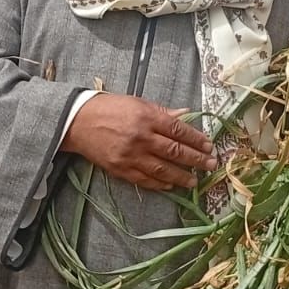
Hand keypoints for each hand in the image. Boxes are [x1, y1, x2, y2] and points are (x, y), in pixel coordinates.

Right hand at [62, 93, 217, 190]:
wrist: (77, 121)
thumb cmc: (109, 108)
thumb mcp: (138, 102)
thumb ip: (163, 112)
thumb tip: (186, 115)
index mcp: (147, 117)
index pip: (179, 130)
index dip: (196, 140)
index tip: (209, 146)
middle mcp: (141, 137)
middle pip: (175, 151)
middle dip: (196, 160)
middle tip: (211, 165)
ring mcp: (130, 156)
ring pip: (162, 169)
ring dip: (181, 176)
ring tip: (195, 181)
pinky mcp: (120, 169)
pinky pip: (144, 180)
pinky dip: (160, 183)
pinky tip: (171, 185)